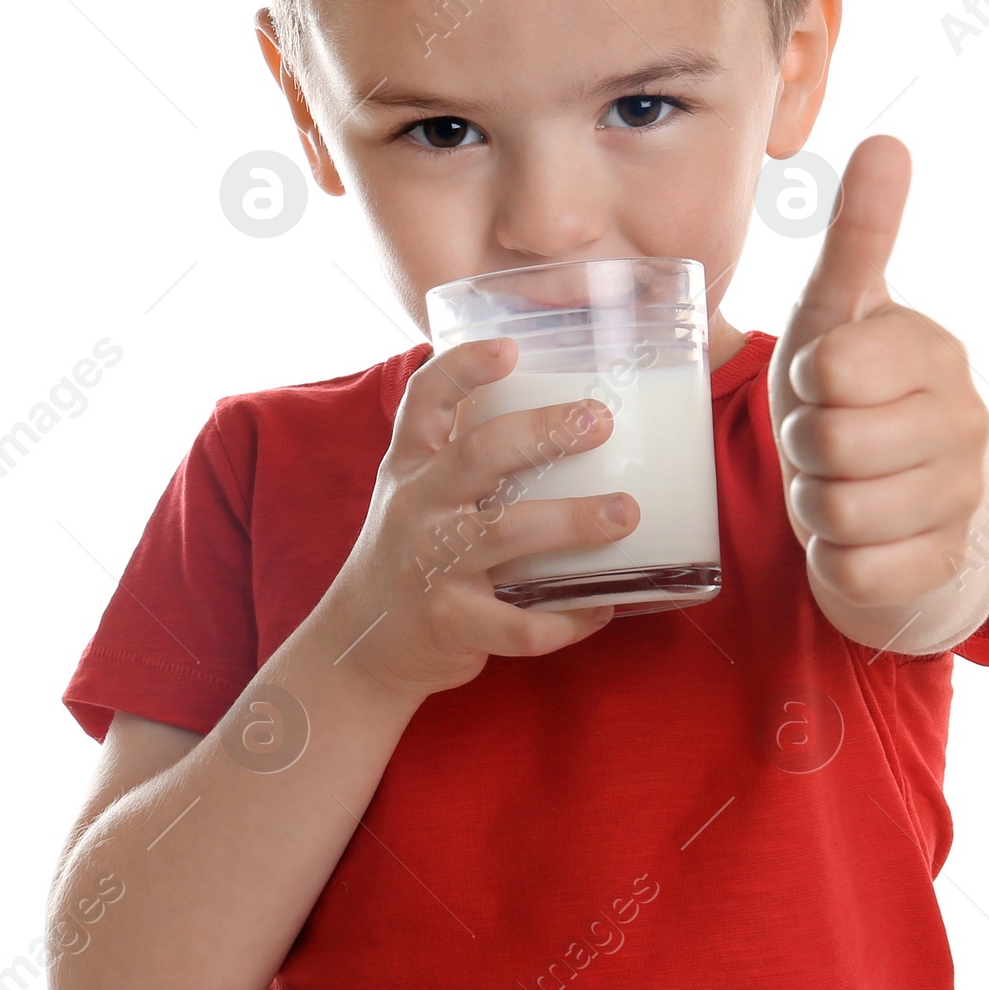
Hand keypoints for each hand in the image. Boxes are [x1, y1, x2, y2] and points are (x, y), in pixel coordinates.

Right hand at [318, 337, 638, 699]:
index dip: (464, 367)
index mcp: (412, 465)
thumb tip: (565, 409)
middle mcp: (418, 506)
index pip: (426, 399)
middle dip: (544, 432)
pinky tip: (602, 607)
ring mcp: (431, 565)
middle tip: (600, 419)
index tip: (509, 348)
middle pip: (479, 453)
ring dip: (572, 520)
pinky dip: (566, 620)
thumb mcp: (420, 492)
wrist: (362, 641)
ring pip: (506, 533)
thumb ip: (467, 453)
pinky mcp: (450, 622)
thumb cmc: (412, 552)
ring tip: (625, 512)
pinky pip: (517, 624)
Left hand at [767, 134, 988, 624]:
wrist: (903, 499)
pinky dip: (836, 559)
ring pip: (838, 511)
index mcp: (932, 351)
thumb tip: (888, 140)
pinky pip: (856, 571)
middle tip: (826, 438)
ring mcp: (960, 497)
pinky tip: (858, 536)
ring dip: (816, 503)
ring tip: (839, 484)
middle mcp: (962, 421)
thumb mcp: (841, 312)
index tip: (825, 380)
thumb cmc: (856, 392)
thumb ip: (860, 235)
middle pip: (828, 444)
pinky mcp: (944, 566)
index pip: (832, 367)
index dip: (806, 381)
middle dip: (805, 446)